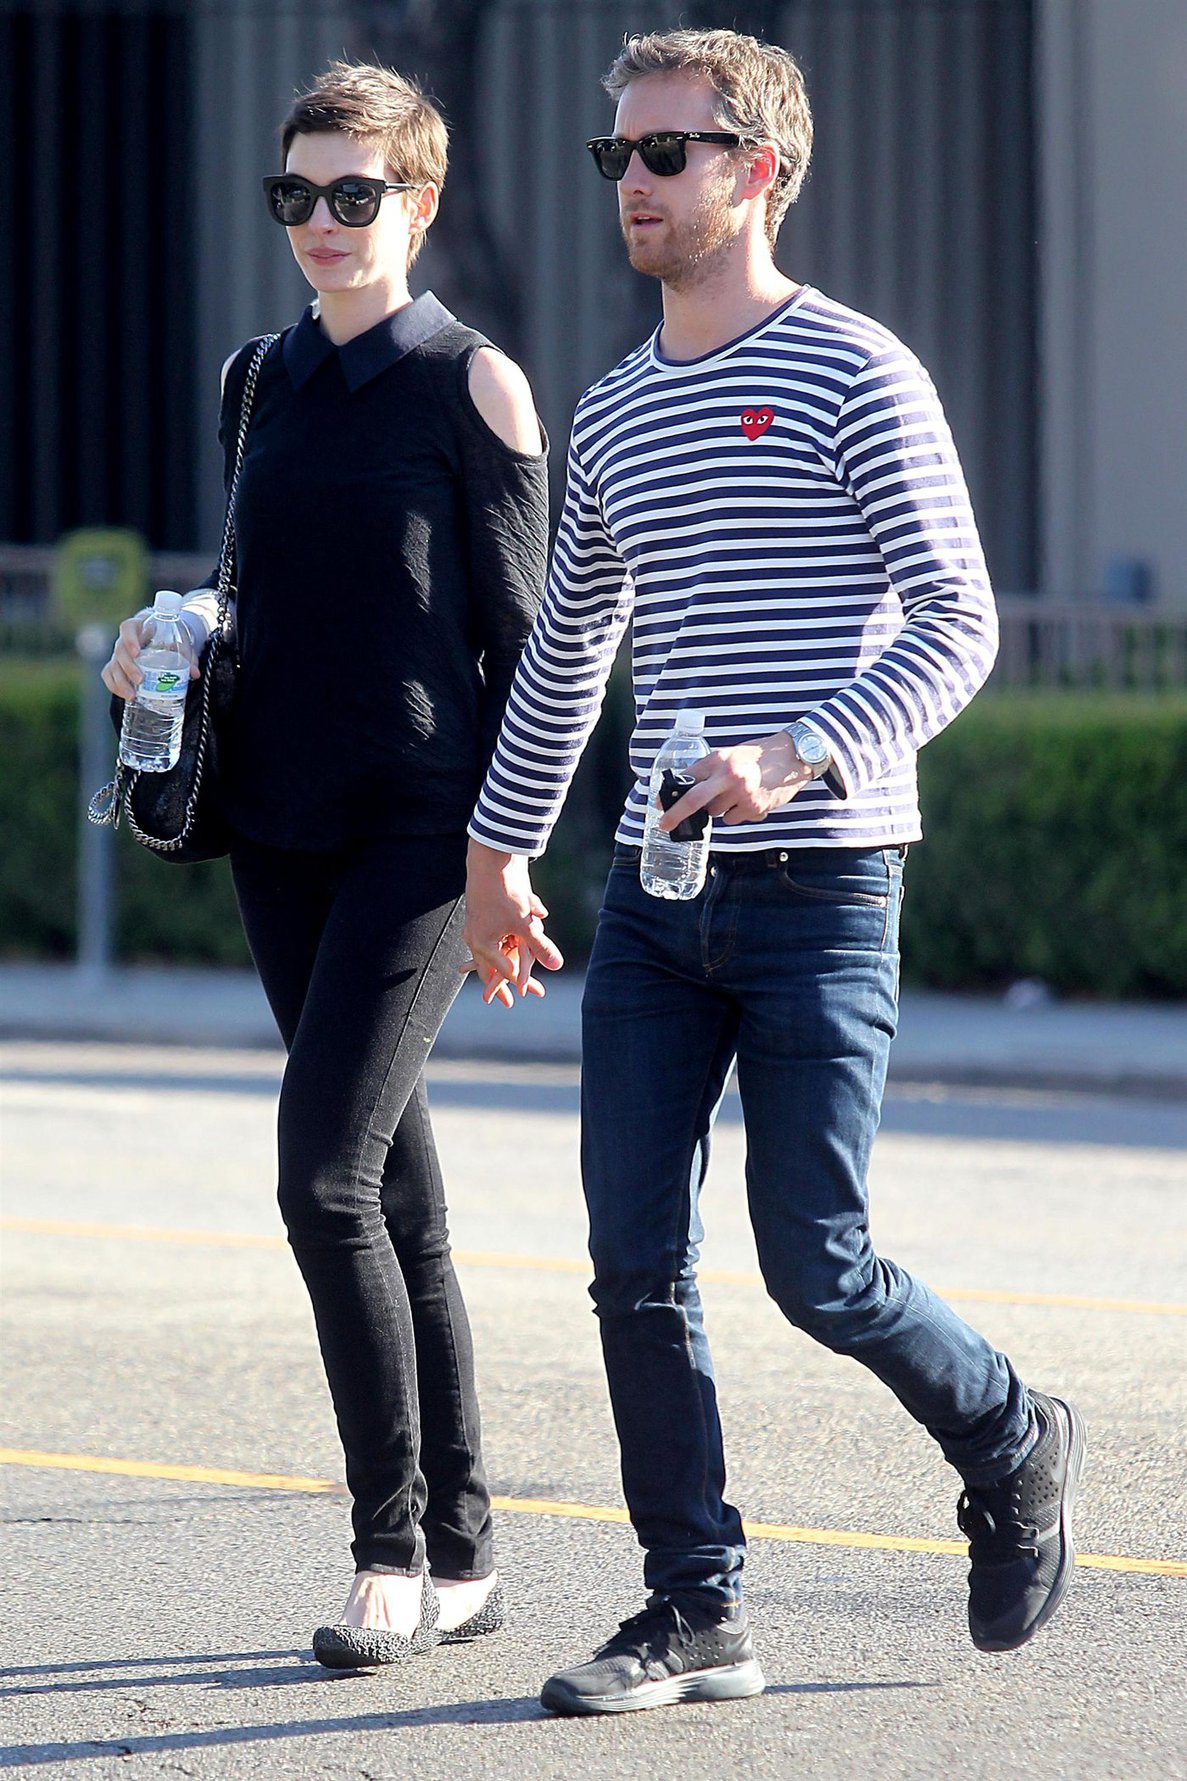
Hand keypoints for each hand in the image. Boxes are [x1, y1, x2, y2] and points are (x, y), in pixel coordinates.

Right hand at [100, 612, 200, 700]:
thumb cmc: (170, 634)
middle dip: (128, 667)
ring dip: (121, 682)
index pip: (128, 628)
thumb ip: (187, 655)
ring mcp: (120, 653)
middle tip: (140, 680)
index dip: (130, 640)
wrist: (163, 632)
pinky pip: (109, 674)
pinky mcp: (117, 664)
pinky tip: (124, 695)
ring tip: (132, 696)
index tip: (137, 652)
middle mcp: (125, 639)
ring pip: (113, 665)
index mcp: (138, 626)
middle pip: (120, 651)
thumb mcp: (180, 640)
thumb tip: (194, 673)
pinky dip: (114, 685)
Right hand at [462, 840, 564, 1007]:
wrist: (491, 859)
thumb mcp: (527, 923)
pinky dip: (506, 940)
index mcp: (483, 944)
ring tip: (501, 980)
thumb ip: (540, 945)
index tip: (530, 995)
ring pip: (490, 951)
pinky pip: (493, 935)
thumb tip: (557, 966)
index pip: (503, 972)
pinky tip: (510, 944)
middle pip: (489, 968)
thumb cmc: (506, 892)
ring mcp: (477, 926)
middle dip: (500, 984)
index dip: (519, 984)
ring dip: (503, 961)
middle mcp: (476, 938)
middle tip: (507, 1002)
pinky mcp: (483, 914)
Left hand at [659, 730, 813, 831]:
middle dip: (676, 815)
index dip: (671, 793)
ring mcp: (742, 793)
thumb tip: (688, 787)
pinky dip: (736, 814)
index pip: (688, 778)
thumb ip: (711, 769)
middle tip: (665, 824)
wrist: (793, 757)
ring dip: (718, 808)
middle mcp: (729, 775)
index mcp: (719, 758)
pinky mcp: (754, 807)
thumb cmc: (760, 755)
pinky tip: (749, 799)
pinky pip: (733, 819)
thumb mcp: (731, 754)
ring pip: (715, 812)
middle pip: (694, 800)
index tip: (660, 803)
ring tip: (735, 793)